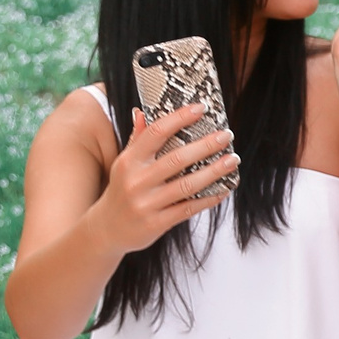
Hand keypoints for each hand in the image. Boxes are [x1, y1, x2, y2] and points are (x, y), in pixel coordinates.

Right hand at [95, 105, 238, 251]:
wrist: (107, 230)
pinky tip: (223, 189)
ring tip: (232, 160)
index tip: (201, 108)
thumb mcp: (123, 164)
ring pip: (187, 185)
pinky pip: (188, 208)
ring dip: (214, 172)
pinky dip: (208, 199)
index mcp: (129, 161)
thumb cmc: (121, 190)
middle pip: (177, 159)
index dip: (179, 118)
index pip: (156, 132)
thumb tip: (142, 112)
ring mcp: (147, 204)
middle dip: (206, 145)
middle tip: (226, 135)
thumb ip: (136, 140)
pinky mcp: (156, 223)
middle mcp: (137, 181)